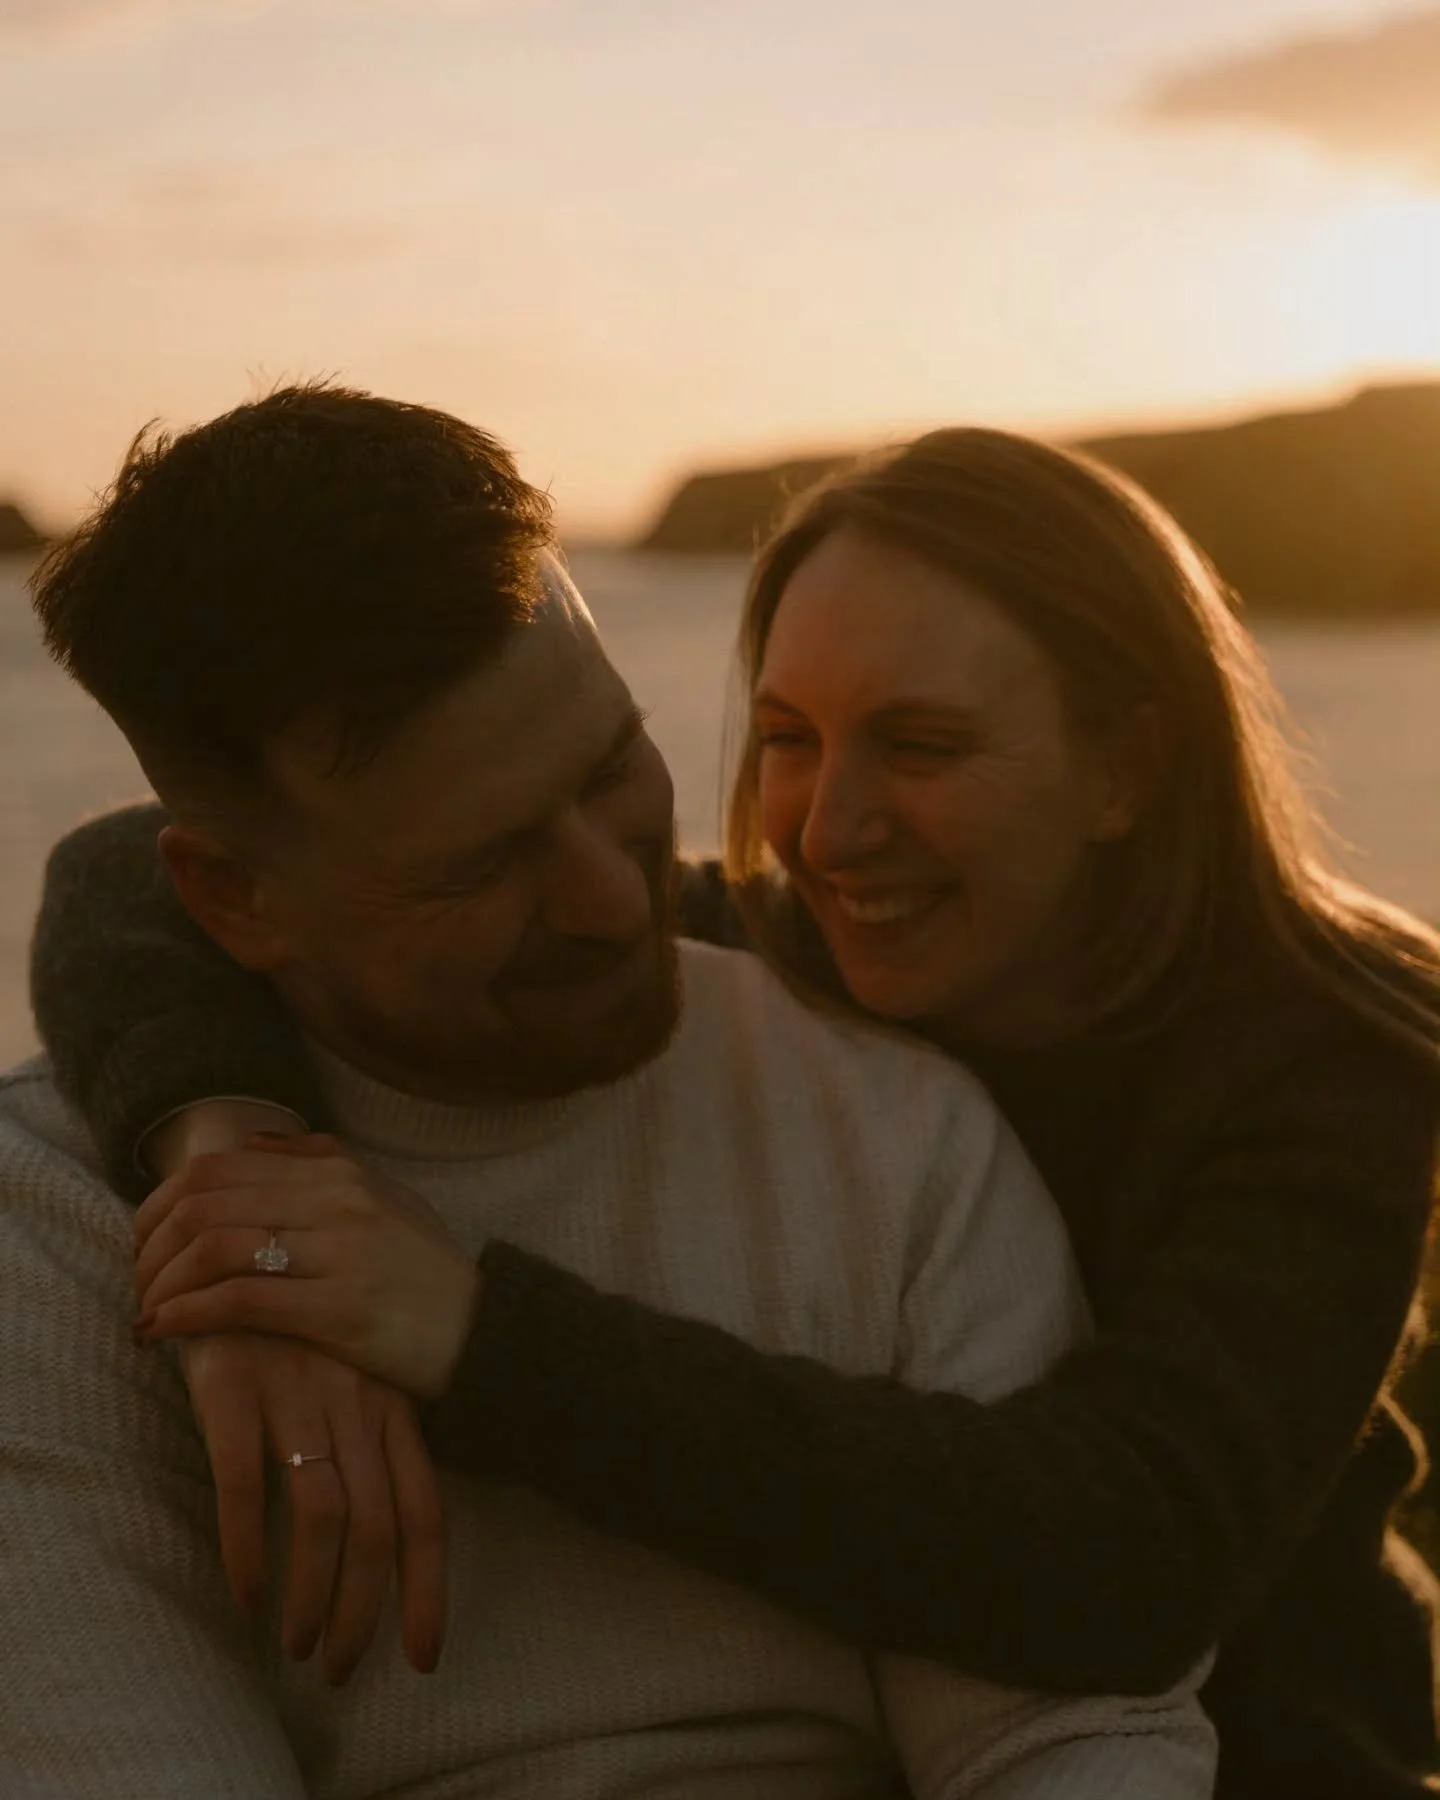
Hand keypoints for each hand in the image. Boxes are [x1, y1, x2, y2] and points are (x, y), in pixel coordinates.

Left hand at [132, 1134, 480, 1399]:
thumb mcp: (386, 1198)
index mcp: (340, 1170)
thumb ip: (323, 1165)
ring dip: (161, 1282)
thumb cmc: (427, 1272)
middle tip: (137, 1279)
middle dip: (150, 1243)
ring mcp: (339, 1252)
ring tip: (147, 1311)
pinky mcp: (338, 1309)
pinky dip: (186, 1315)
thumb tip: (255, 1143)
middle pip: (204, 1202)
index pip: (220, 1167)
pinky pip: (238, 1301)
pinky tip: (163, 1332)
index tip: (145, 1241)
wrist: (486, 1332)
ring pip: (212, 1247)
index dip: (162, 1202)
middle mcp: (336, 1200)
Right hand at [177, 1333, 445, 1683]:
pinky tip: (245, 1593)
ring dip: (311, 1595)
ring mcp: (300, 1393)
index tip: (424, 1656)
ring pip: (322, 1516)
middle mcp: (357, 1404)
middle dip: (364, 1612)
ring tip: (295, 1644)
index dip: (428, 1588)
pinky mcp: (236, 1386)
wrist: (239, 1241)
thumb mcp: (359, 1374)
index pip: (426, 1511)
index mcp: (394, 1406)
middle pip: (379, 1528)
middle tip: (340, 1666)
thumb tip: (384, 1537)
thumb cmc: (302, 1324)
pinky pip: (245, 1484)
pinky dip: (247, 1549)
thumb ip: (379, 1441)